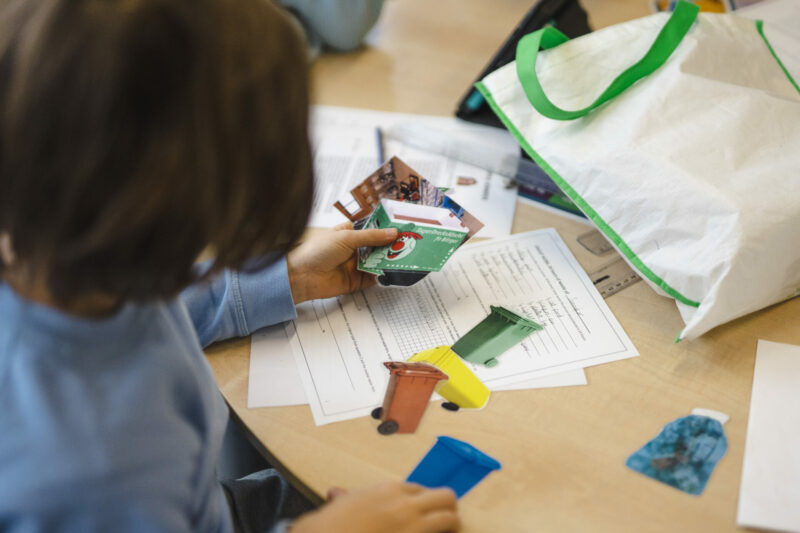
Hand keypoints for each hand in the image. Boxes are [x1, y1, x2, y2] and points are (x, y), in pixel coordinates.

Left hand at [287, 223, 397, 302]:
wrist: (302, 276)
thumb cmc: (317, 251)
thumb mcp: (346, 238)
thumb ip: (371, 237)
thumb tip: (392, 233)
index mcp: (349, 233)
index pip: (373, 229)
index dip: (386, 229)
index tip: (402, 228)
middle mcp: (354, 249)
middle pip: (378, 247)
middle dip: (392, 246)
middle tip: (409, 244)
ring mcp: (355, 265)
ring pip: (378, 262)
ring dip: (389, 261)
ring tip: (404, 257)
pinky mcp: (356, 281)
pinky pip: (373, 278)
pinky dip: (382, 276)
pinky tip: (390, 272)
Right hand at [291, 482, 459, 532]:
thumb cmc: (330, 524)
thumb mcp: (340, 505)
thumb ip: (345, 498)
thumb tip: (337, 494)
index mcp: (389, 490)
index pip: (420, 489)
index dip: (421, 502)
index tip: (418, 510)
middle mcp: (406, 505)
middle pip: (445, 497)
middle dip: (447, 507)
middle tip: (444, 518)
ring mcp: (413, 527)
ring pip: (449, 518)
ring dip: (449, 524)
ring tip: (446, 531)